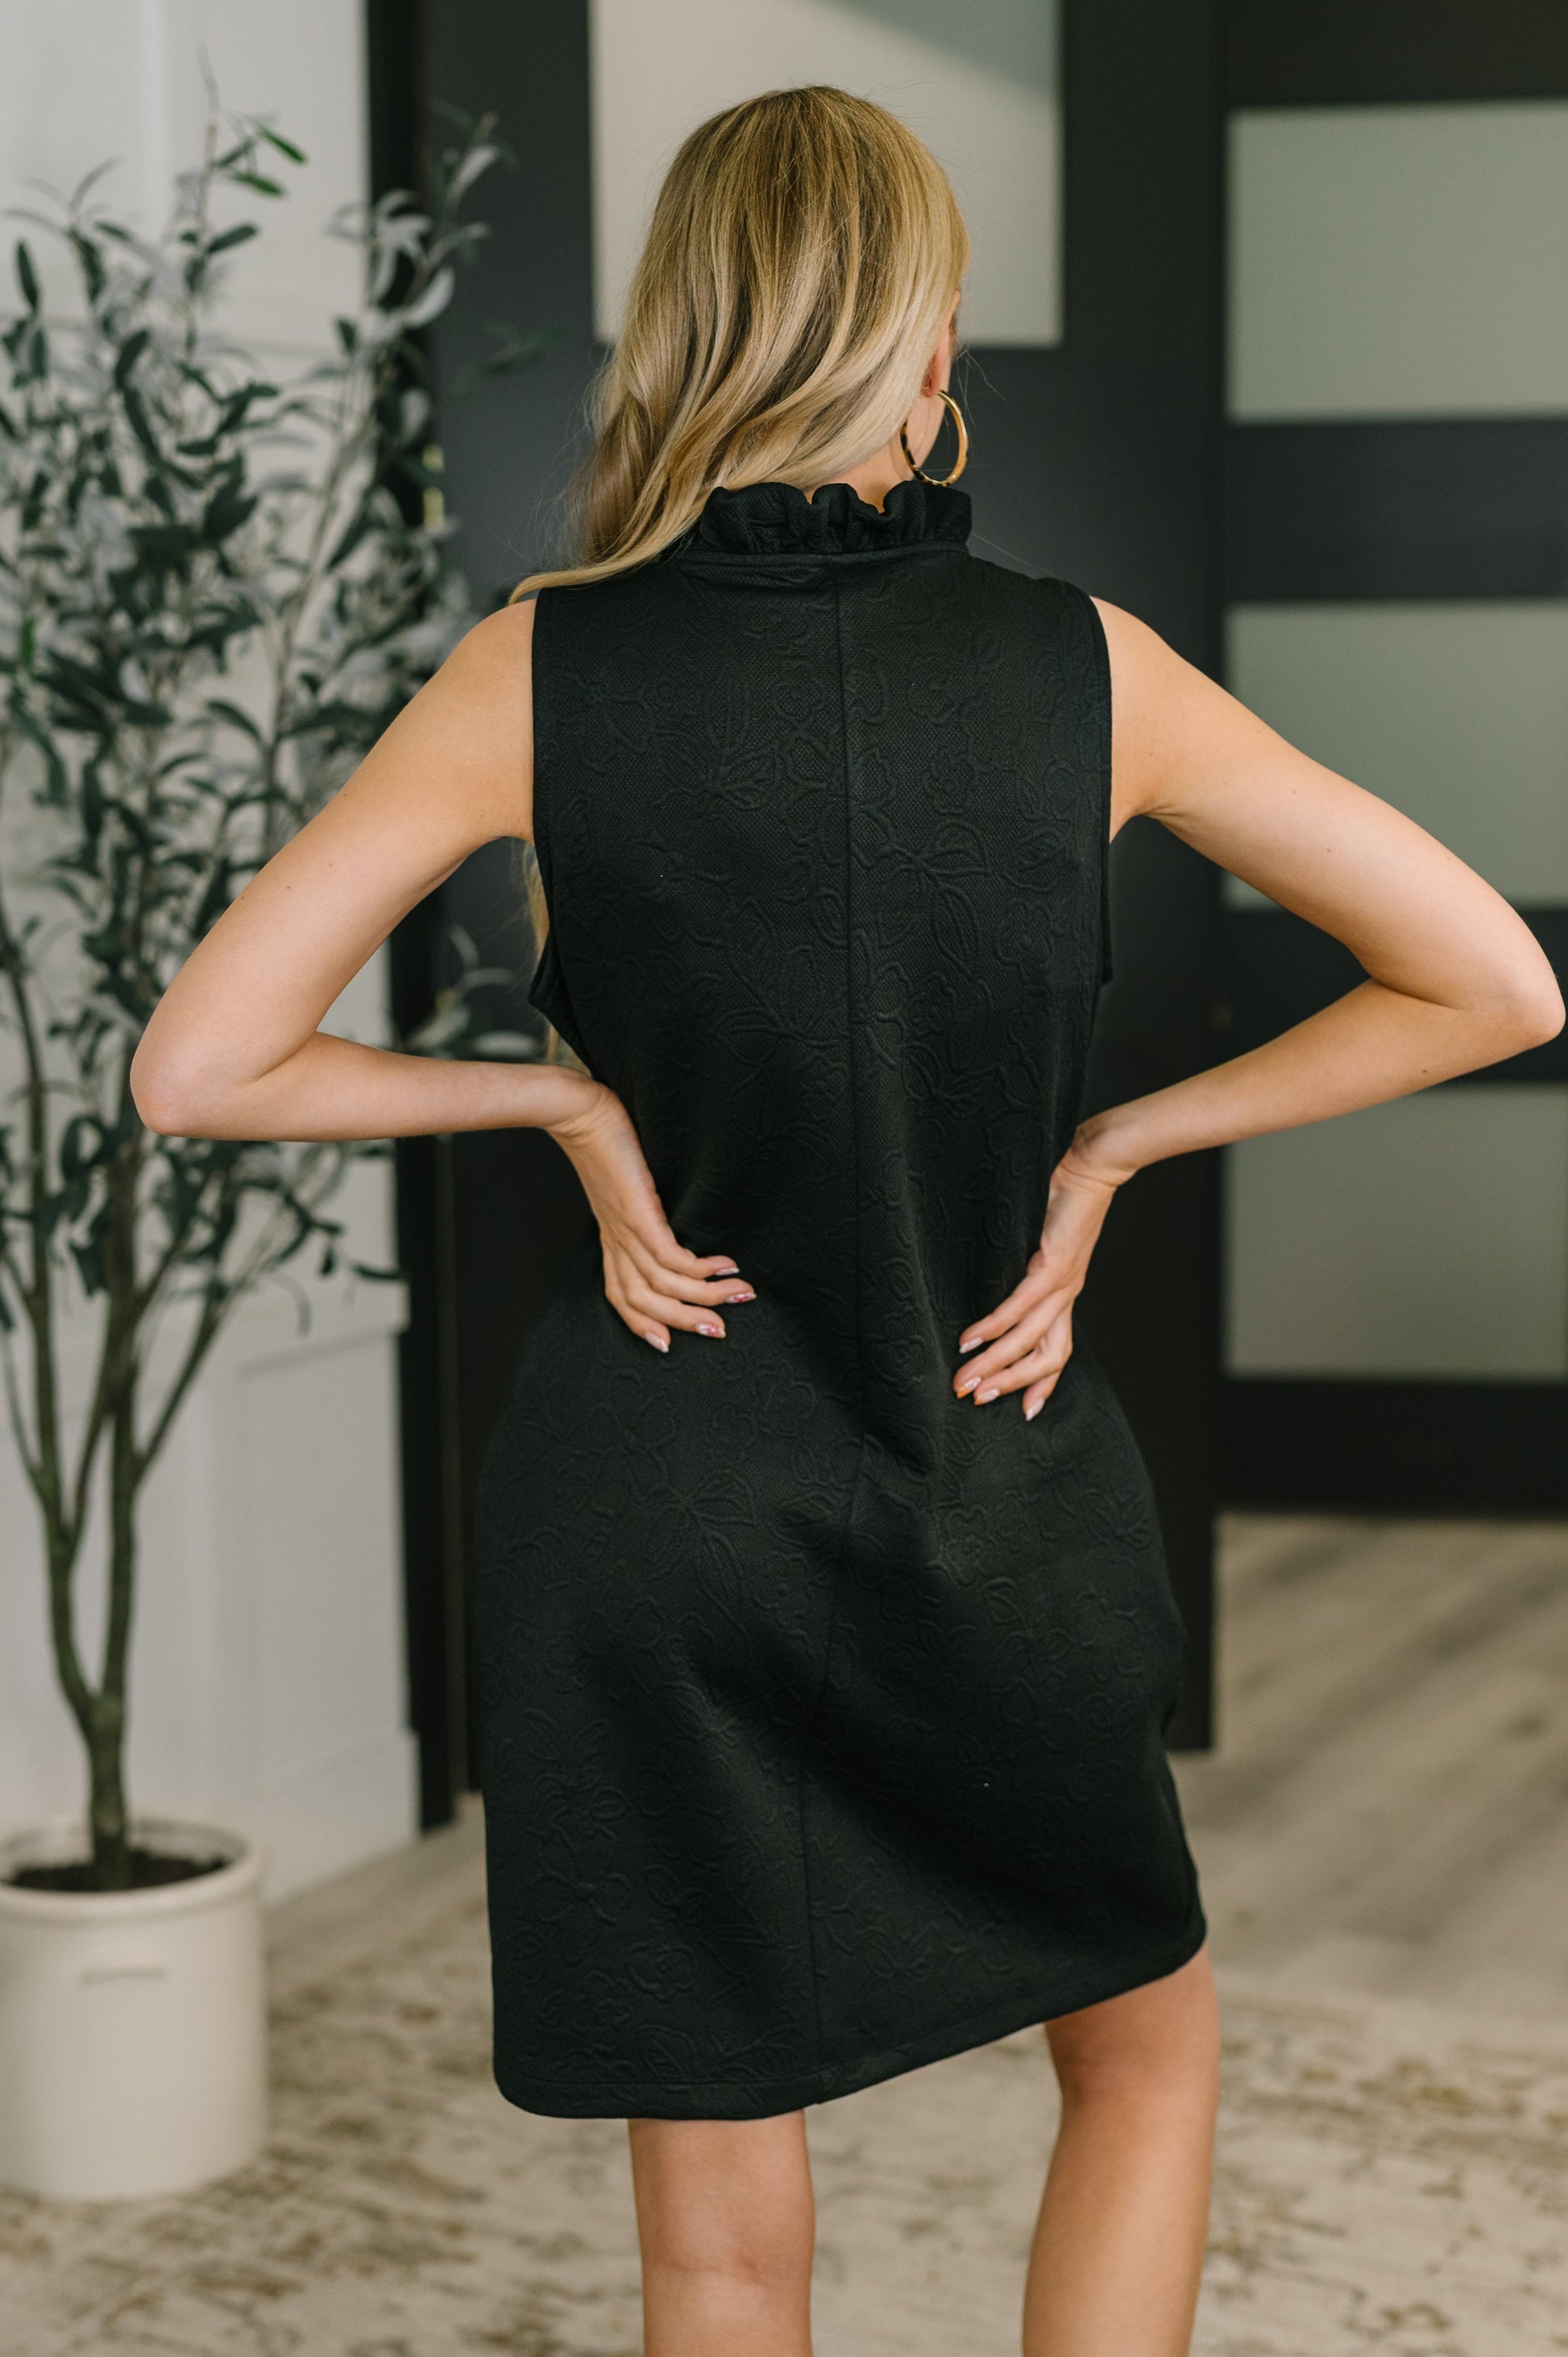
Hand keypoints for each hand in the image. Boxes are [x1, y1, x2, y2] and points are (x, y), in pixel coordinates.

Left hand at [548, 1079, 752, 1351]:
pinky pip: (670, 1259)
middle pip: (644, 1303)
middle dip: (685, 1322)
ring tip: (740, 1296)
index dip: (643, 1324)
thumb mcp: (623, 1183)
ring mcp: (626, 1231)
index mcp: (611, 1238)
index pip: (621, 1296)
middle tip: (721, 1330)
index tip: (669, 1342)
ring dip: (705, 1298)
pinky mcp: (638, 1216)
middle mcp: (616, 1242)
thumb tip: (669, 1214)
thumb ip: (641, 1205)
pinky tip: (725, 1266)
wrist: (580, 1113)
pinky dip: (700, 1270)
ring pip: (662, 1287)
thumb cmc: (605, 1141)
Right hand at [952, 1129, 1129, 1418]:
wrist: (1093, 1165)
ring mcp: (1062, 1282)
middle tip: (975, 1401)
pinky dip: (995, 1327)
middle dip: (1010, 1384)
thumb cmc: (1063, 1198)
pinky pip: (1021, 1305)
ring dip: (995, 1365)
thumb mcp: (1043, 1241)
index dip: (1041, 1384)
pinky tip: (972, 1340)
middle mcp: (1067, 1295)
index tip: (1025, 1412)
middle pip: (1046, 1358)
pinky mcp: (1052, 1264)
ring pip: (1030, 1340)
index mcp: (1065, 1293)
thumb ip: (1026, 1266)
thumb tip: (995, 1279)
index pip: (1057, 1351)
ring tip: (965, 1382)